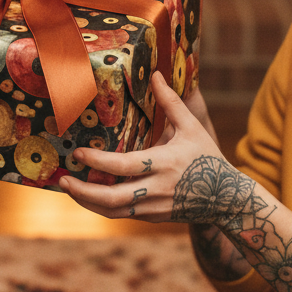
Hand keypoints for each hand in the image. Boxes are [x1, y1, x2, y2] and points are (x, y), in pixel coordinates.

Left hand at [58, 71, 226, 222]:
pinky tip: (88, 194)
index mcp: (164, 164)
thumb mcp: (192, 128)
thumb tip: (156, 75)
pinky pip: (122, 214)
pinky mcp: (152, 217)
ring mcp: (153, 207)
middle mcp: (156, 189)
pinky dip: (102, 206)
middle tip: (63, 179)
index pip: (124, 166)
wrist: (228, 200)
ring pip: (114, 212)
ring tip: (68, 187)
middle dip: (83, 192)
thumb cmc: (208, 159)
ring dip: (87, 202)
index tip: (78, 153)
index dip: (98, 161)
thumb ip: (172, 103)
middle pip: (113, 199)